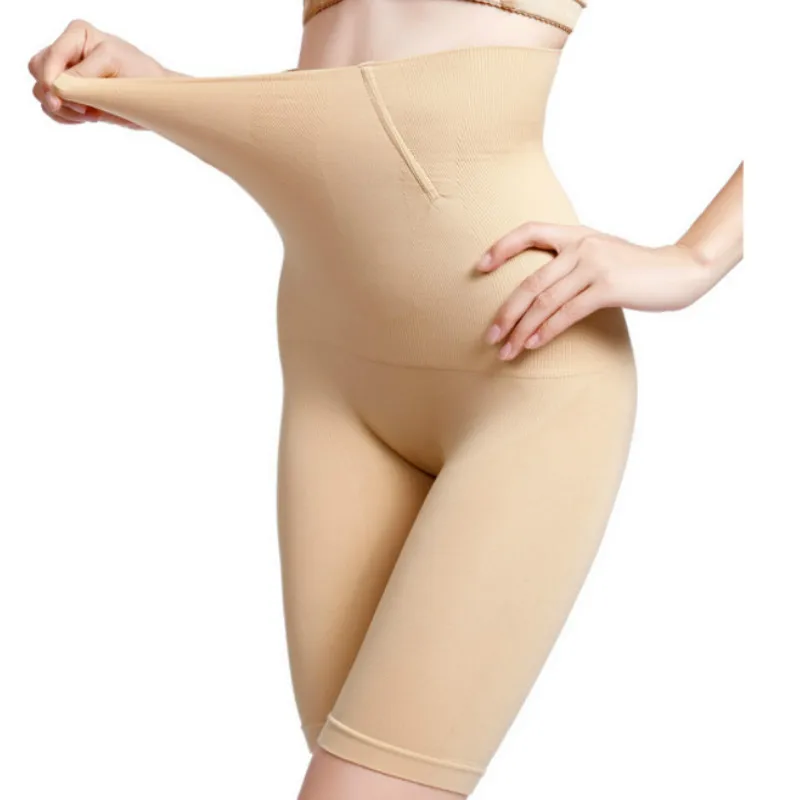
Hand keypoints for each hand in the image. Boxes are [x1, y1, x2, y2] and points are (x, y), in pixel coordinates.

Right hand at [28, 18, 175, 128]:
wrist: (156, 99)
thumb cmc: (142, 75)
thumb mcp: (113, 65)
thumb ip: (82, 76)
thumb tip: (56, 89)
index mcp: (77, 35)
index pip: (48, 57)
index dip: (51, 80)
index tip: (64, 100)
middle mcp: (68, 52)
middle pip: (37, 72)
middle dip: (55, 94)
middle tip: (84, 109)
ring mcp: (67, 74)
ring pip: (41, 92)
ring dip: (63, 109)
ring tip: (91, 114)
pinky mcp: (72, 95)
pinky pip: (52, 108)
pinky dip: (66, 117)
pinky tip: (88, 117)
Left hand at [478, 221, 713, 360]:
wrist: (682, 270)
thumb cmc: (637, 269)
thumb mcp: (602, 254)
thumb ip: (573, 262)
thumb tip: (541, 288)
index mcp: (576, 234)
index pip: (530, 230)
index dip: (501, 247)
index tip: (480, 267)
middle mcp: (581, 245)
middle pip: (530, 281)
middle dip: (506, 312)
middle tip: (489, 336)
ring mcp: (594, 265)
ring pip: (544, 301)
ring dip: (521, 329)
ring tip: (506, 350)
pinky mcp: (607, 287)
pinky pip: (566, 313)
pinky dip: (545, 332)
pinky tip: (532, 346)